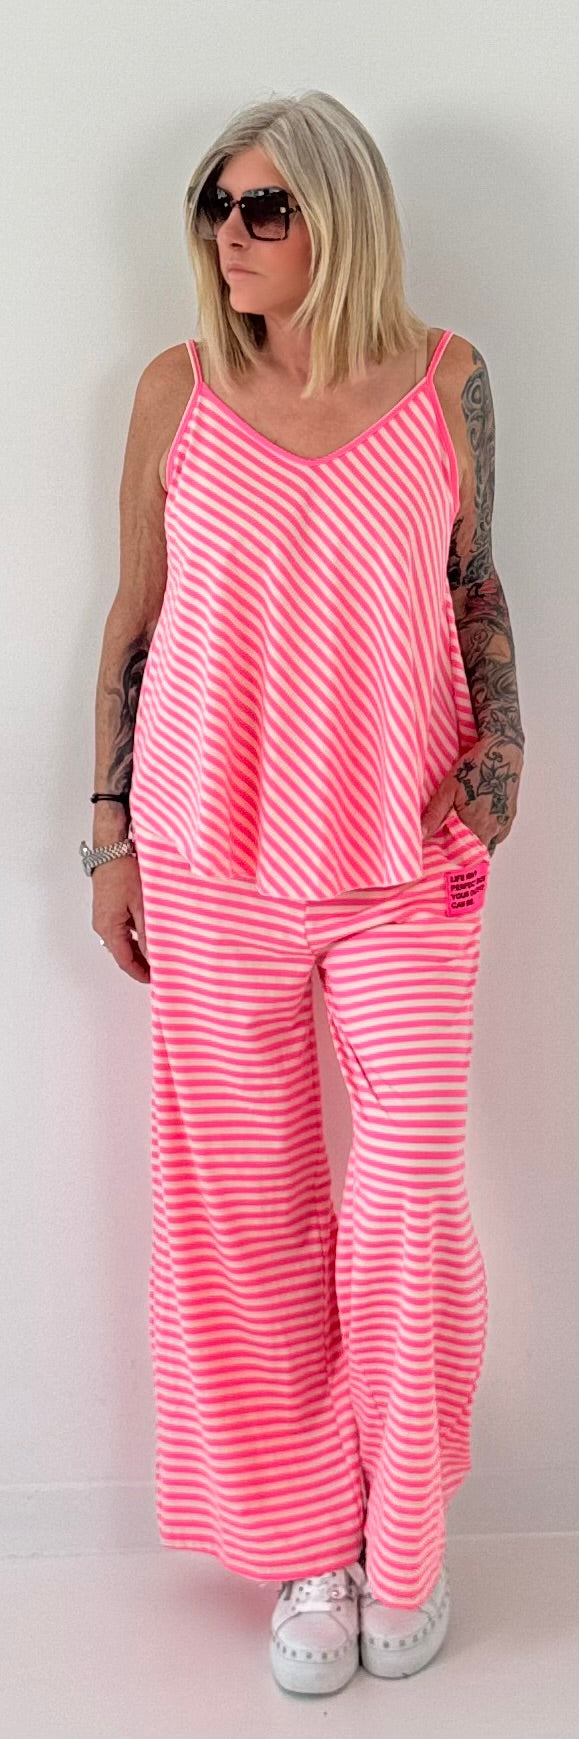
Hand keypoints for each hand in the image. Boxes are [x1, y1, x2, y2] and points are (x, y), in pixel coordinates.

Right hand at [91, 856, 149, 982]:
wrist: (111, 849)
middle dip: (140, 963)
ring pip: (122, 941)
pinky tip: (149, 933)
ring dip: (138, 949)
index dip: (139, 972)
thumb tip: (153, 954)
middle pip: (122, 953)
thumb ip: (147, 932)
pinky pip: (121, 929)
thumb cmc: (123, 871)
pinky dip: (134, 936)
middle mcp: (102, 925)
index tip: (154, 978)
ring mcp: (103, 917)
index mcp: (109, 928)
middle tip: (159, 968)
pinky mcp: (107, 908)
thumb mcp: (141, 904)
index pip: (124, 960)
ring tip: (157, 952)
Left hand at [420, 735, 523, 855]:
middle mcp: (495, 828)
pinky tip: (475, 824)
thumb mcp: (449, 788)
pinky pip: (497, 833)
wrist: (504, 750)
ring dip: (476, 843)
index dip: (454, 860)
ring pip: (489, 844)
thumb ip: (435, 814)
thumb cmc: (478, 766)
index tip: (443, 860)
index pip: (466, 856)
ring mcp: (504, 822)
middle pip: (478, 852)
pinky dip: (486, 834)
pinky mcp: (510, 814)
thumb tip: (422, 834)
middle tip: (450, 849)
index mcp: (478, 826)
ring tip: (461, 836)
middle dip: (465, 854)